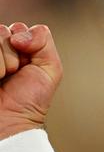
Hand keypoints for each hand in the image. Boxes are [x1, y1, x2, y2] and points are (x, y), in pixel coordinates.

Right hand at [0, 22, 62, 139]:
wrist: (10, 122)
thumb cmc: (29, 100)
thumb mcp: (50, 68)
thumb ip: (43, 41)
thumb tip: (18, 35)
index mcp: (13, 47)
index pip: (18, 28)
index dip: (27, 45)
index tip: (27, 66)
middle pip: (2, 31)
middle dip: (12, 56)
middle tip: (13, 75)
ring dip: (1, 63)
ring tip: (1, 79)